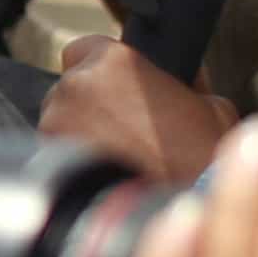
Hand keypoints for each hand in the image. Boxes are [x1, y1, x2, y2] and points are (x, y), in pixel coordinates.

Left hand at [38, 34, 238, 177]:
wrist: (184, 208)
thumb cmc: (202, 156)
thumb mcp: (212, 105)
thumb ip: (185, 82)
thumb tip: (184, 78)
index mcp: (114, 60)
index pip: (83, 48)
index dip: (97, 68)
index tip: (111, 89)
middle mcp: (76, 85)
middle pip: (68, 87)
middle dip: (87, 104)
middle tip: (118, 130)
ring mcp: (55, 122)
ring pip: (57, 120)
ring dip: (76, 132)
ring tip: (111, 158)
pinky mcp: (46, 159)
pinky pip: (53, 152)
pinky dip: (70, 161)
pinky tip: (99, 176)